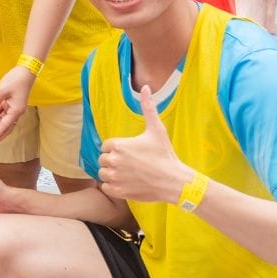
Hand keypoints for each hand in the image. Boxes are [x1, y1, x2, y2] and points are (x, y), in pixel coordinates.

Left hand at [0, 67, 34, 141]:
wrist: (26, 71)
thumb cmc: (16, 80)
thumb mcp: (2, 91)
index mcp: (16, 111)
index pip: (5, 126)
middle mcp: (16, 111)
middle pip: (6, 126)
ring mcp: (14, 107)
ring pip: (3, 119)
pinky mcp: (11, 103)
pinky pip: (3, 111)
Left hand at [97, 85, 193, 203]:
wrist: (173, 181)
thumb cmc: (164, 154)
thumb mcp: (156, 129)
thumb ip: (148, 108)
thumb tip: (146, 87)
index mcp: (118, 145)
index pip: (106, 146)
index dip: (118, 149)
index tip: (131, 153)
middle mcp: (113, 160)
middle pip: (104, 159)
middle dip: (114, 161)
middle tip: (132, 164)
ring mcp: (114, 177)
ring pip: (103, 173)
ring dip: (112, 174)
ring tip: (129, 174)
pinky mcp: (117, 191)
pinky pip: (105, 187)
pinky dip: (113, 186)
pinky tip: (127, 183)